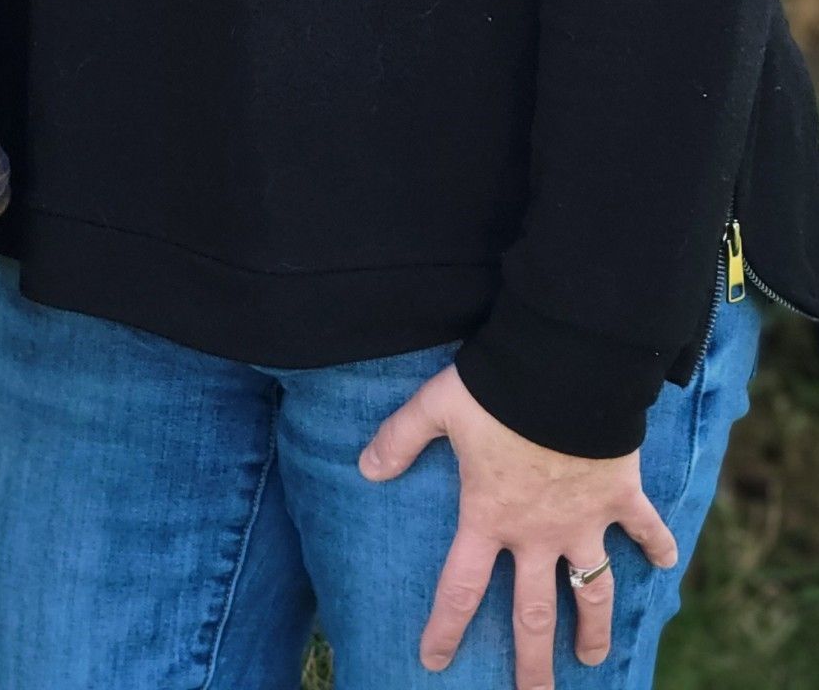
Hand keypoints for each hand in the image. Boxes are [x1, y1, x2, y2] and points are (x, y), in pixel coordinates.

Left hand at [360, 365, 675, 685]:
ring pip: (593, 591)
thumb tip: (364, 467)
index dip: (446, 627)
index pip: (462, 587)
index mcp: (490, 516)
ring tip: (594, 658)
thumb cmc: (497, 389)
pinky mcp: (620, 497)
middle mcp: (539, 532)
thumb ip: (400, 438)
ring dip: (595, 627)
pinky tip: (668, 562)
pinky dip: (659, 544)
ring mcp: (585, 521)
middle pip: (535, 614)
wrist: (565, 371)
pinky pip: (645, 527)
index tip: (434, 661)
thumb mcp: (437, 407)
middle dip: (534, 663)